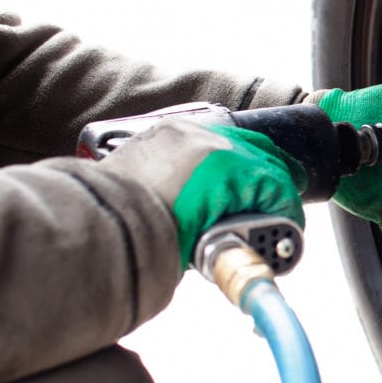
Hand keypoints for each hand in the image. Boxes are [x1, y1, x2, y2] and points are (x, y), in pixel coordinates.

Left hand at [99, 119, 305, 268]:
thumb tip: (256, 252)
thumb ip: (240, 241)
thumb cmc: (139, 240)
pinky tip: (218, 180)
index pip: (277, 184)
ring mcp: (184, 131)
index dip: (288, 211)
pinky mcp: (164, 132)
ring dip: (250, 168)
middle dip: (275, 186)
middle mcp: (208, 139)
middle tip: (279, 211)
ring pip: (237, 143)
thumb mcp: (204, 250)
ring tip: (251, 196)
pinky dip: (220, 158)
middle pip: (264, 157)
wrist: (92, 226)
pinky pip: (207, 139)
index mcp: (225, 166)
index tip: (289, 228)